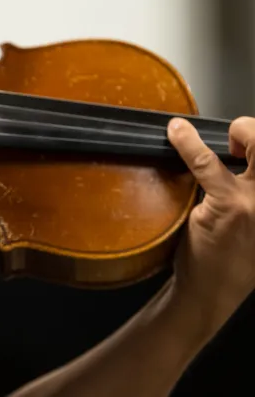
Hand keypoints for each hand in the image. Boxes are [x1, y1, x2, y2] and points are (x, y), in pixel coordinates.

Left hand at [167, 116, 254, 332]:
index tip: (244, 139)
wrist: (212, 292)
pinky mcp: (230, 206)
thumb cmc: (230, 258)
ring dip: (241, 130)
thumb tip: (232, 158)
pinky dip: (188, 143)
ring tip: (218, 136)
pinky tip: (177, 133)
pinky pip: (206, 163)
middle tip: (237, 135)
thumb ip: (249, 193)